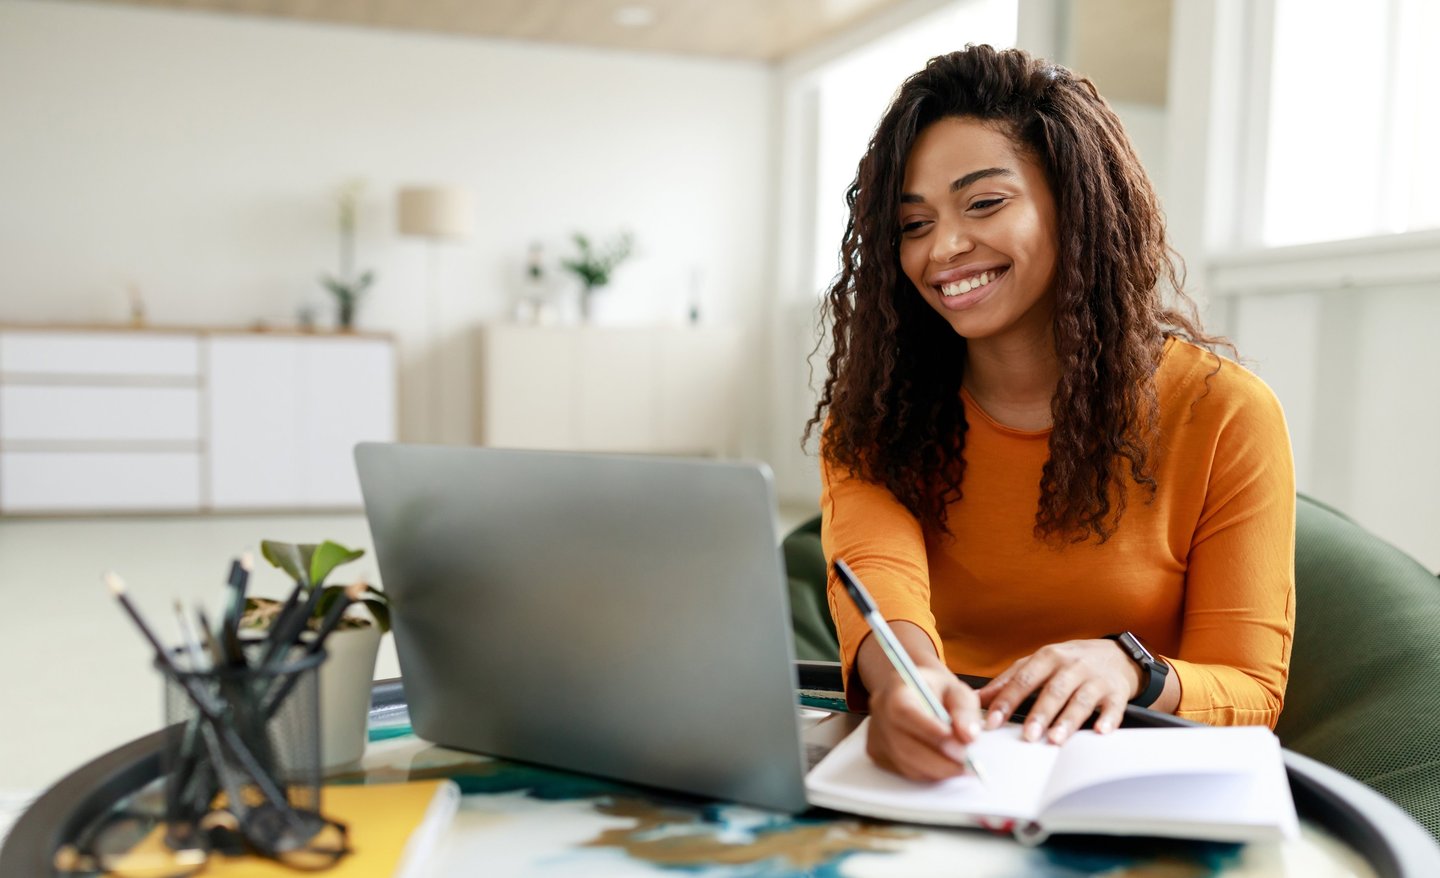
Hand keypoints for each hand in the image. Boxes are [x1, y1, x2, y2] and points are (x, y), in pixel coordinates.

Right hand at [865, 666, 981, 780]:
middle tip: (969, 765)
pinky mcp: (878, 754)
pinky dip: (928, 773)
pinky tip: (944, 765)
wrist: (915, 691)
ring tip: (962, 767)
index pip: (905, 712)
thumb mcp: (956, 690)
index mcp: (895, 689)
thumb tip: (969, 736)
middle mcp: (880, 713)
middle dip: (940, 761)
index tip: (961, 746)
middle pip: (904, 745)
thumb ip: (964, 710)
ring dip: (937, 770)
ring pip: (906, 763)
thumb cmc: (936, 690)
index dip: (931, 732)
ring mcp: (876, 736)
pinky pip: (904, 771)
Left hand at [975, 639, 1140, 743]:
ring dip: (1068, 720)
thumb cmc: (1070, 661)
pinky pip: (1112, 707)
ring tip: (1055, 739)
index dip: (1007, 700)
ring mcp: (1095, 679)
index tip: (993, 721)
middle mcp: (1071, 666)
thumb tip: (979, 698)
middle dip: (1039, 713)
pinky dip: (1107, 719)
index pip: (1023, 679)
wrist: (1116, 654)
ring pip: (1080, 700)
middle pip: (1053, 690)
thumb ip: (1009, 680)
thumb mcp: (1038, 663)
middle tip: (1027, 735)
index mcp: (1047, 658)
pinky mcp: (1116, 692)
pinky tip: (1100, 731)